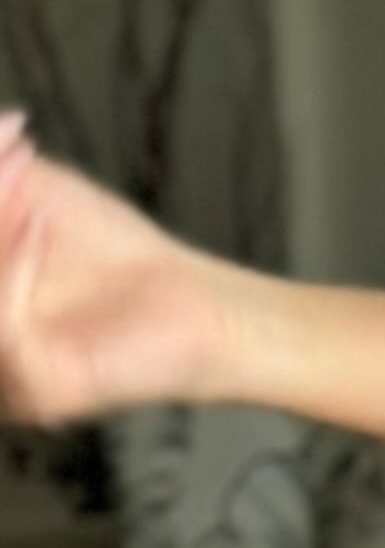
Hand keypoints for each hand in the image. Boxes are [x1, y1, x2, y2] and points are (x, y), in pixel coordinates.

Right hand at [0, 111, 233, 428]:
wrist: (201, 302)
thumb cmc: (115, 256)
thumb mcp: (29, 194)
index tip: (1, 154)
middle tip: (9, 173)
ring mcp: (3, 381)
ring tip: (26, 199)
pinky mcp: (40, 393)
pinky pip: (5, 329)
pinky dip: (14, 268)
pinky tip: (40, 233)